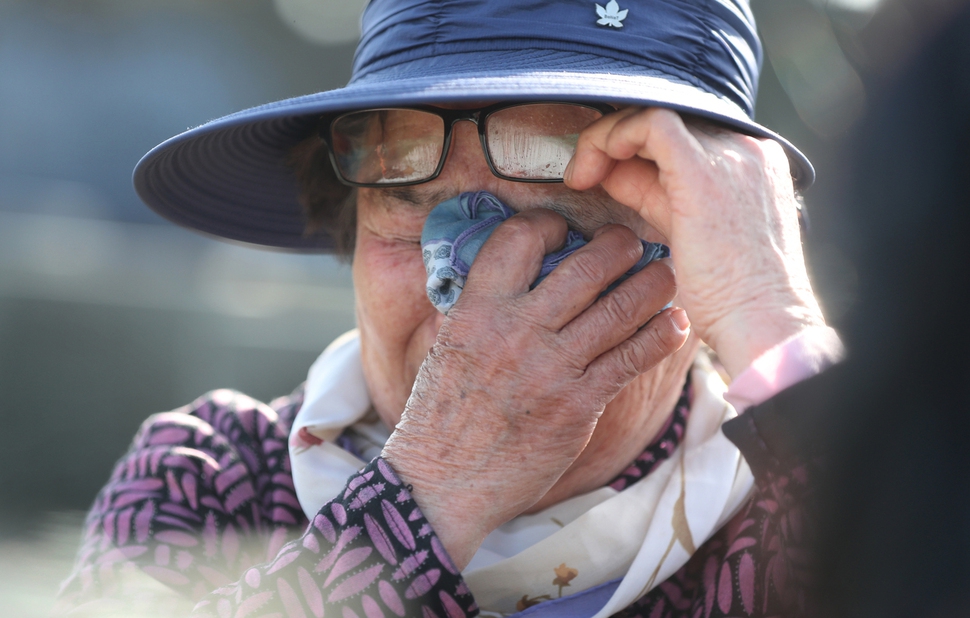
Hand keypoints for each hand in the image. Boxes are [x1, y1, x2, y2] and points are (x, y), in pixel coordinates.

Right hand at [381, 209, 688, 569]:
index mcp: (477, 308)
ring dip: (654, 284)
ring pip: (621, 308)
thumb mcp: (449, 343)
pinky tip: (675, 323)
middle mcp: (516, 330)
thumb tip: (526, 273)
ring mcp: (551, 368)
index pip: (521, 238)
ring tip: (664, 275)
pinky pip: (633, 358)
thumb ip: (486, 305)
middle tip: (631, 243)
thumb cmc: (443, 413)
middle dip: (620, 245)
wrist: (443, 482)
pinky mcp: (579, 405)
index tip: (568, 231)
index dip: (551, 224)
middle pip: (587, 266)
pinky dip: (661, 335)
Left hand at [565, 108, 825, 376]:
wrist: (762, 324)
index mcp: (749, 162)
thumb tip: (613, 175)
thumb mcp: (689, 233)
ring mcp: (730, 155)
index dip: (633, 148)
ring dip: (606, 139)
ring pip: (652, 114)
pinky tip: (593, 169)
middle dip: (615, 142)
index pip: (679, 134)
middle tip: (583, 176)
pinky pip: (650, 124)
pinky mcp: (704, 171)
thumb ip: (657, 197)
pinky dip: (613, 138)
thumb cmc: (729, 297)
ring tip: (582, 175)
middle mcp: (745, 148)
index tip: (601, 177)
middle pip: (664, 121)